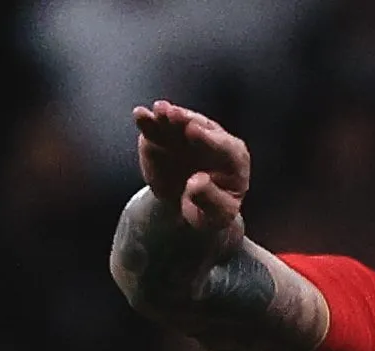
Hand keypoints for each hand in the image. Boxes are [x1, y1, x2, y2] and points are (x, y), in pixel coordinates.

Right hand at [132, 101, 250, 239]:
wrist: (189, 207)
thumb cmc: (210, 212)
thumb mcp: (216, 216)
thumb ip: (210, 199)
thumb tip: (196, 182)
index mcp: (234, 159)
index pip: (225, 146)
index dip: (208, 138)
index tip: (191, 131)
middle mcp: (213, 141)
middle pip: (201, 127)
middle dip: (186, 120)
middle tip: (172, 113)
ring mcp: (188, 136)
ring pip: (178, 122)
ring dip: (166, 115)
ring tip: (156, 110)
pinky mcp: (166, 137)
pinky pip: (157, 128)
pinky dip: (148, 121)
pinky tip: (141, 114)